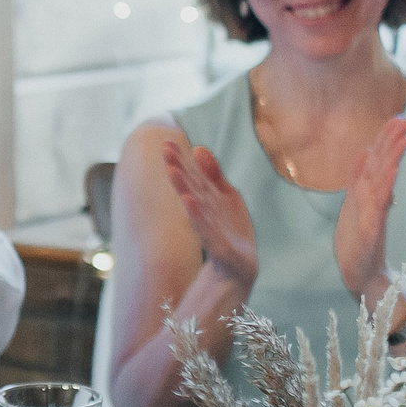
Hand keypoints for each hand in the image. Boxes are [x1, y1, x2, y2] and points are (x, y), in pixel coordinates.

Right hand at [162, 137, 258, 288]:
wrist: (240, 265)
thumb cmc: (230, 228)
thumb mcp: (226, 196)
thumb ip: (213, 174)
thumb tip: (198, 148)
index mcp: (206, 198)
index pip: (192, 175)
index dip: (181, 159)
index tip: (167, 141)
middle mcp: (204, 211)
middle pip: (191, 186)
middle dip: (179, 167)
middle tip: (165, 149)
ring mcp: (209, 227)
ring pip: (195, 203)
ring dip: (183, 187)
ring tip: (172, 170)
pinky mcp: (217, 244)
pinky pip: (206, 227)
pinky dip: (197, 214)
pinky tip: (188, 201)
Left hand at [334, 116, 405, 302]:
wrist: (360, 273)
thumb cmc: (359, 239)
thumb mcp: (355, 203)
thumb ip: (360, 177)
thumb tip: (363, 151)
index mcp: (370, 192)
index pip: (380, 159)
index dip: (388, 138)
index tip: (400, 117)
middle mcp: (373, 199)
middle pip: (383, 165)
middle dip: (393, 141)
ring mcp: (373, 214)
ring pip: (381, 181)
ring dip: (391, 160)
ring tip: (402, 139)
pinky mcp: (370, 230)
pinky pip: (376, 206)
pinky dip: (382, 189)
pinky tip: (388, 175)